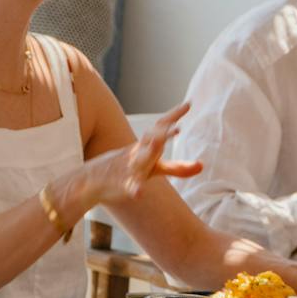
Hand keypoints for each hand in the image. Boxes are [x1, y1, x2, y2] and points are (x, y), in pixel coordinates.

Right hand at [71, 103, 201, 212]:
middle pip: (152, 140)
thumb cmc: (130, 170)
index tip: (188, 104)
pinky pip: (130, 187)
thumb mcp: (154, 168)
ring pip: (141, 160)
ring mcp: (131, 168)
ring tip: (158, 143)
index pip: (161, 127)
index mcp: (146, 146)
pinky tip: (139, 193)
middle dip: (163, 133)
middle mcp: (139, 153)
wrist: (93, 180)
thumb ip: (178, 168)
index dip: (174, 115)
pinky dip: (135, 189)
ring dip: (149, 152)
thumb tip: (203, 165)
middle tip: (176, 126)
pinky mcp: (123, 184)